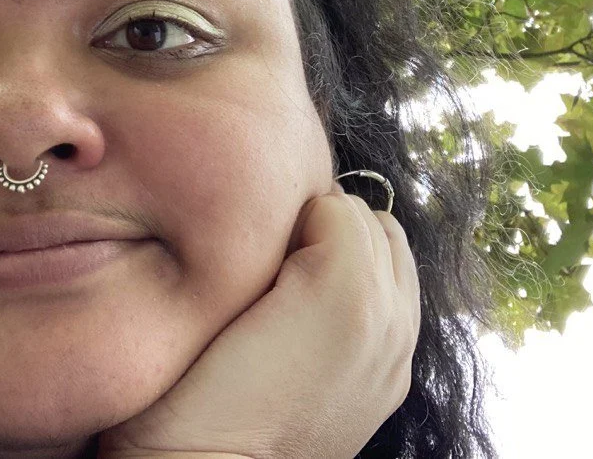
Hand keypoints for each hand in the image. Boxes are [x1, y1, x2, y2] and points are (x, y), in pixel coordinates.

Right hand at [96, 185, 421, 458]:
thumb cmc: (193, 392)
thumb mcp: (218, 293)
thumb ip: (269, 236)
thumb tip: (289, 218)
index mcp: (348, 293)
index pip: (332, 201)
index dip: (286, 212)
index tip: (254, 243)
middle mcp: (389, 322)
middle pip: (372, 223)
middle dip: (329, 226)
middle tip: (275, 256)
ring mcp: (395, 358)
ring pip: (393, 257)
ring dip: (354, 254)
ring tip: (297, 280)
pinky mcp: (391, 386)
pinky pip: (399, 304)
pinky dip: (369, 289)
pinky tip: (318, 313)